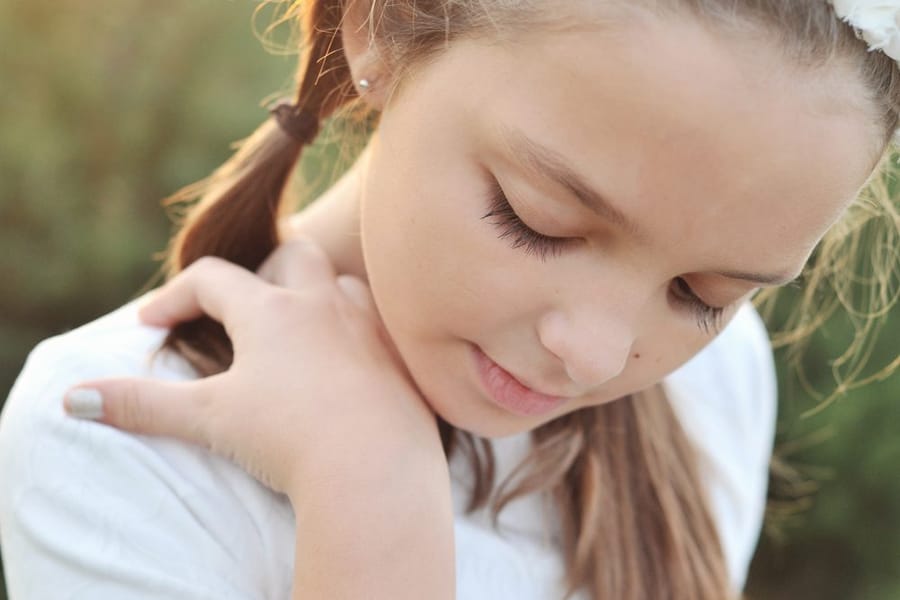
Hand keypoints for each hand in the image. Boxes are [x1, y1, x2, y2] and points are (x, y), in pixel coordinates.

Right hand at [64, 240, 442, 496]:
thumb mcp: (207, 418)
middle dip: (260, 274)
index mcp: (271, 311)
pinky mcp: (400, 356)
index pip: (213, 280)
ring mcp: (368, 326)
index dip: (175, 297)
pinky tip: (350, 359)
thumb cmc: (287, 437)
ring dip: (317, 296)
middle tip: (241, 311)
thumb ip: (142, 404)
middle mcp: (322, 305)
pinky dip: (359, 330)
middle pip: (291, 256)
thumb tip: (76, 399)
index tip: (152, 325)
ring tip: (300, 330)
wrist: (374, 469)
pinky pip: (382, 324)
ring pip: (341, 284)